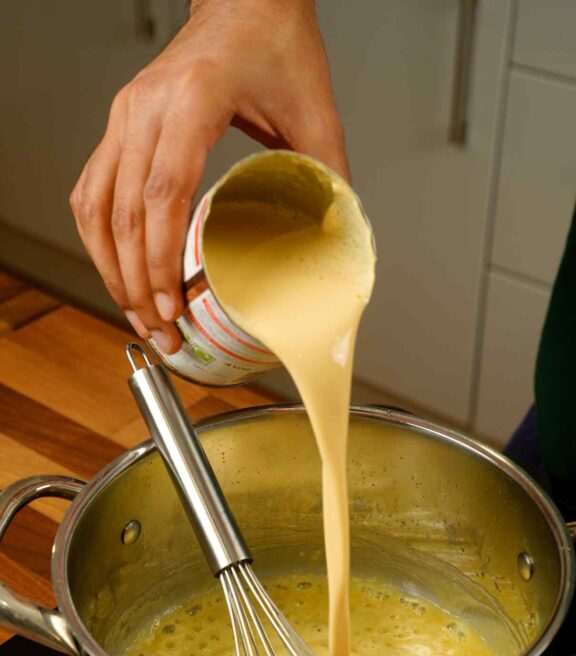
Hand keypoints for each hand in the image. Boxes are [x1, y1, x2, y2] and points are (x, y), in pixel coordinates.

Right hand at [70, 0, 347, 353]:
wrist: (245, 0)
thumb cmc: (276, 42)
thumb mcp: (316, 110)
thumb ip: (330, 176)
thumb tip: (340, 242)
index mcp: (193, 100)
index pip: (161, 194)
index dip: (160, 259)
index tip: (171, 306)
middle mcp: (145, 107)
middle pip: (121, 212)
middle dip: (136, 284)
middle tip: (159, 331)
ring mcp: (124, 115)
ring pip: (95, 206)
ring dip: (112, 269)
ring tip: (138, 315)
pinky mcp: (119, 124)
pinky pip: (91, 190)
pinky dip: (100, 239)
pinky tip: (118, 272)